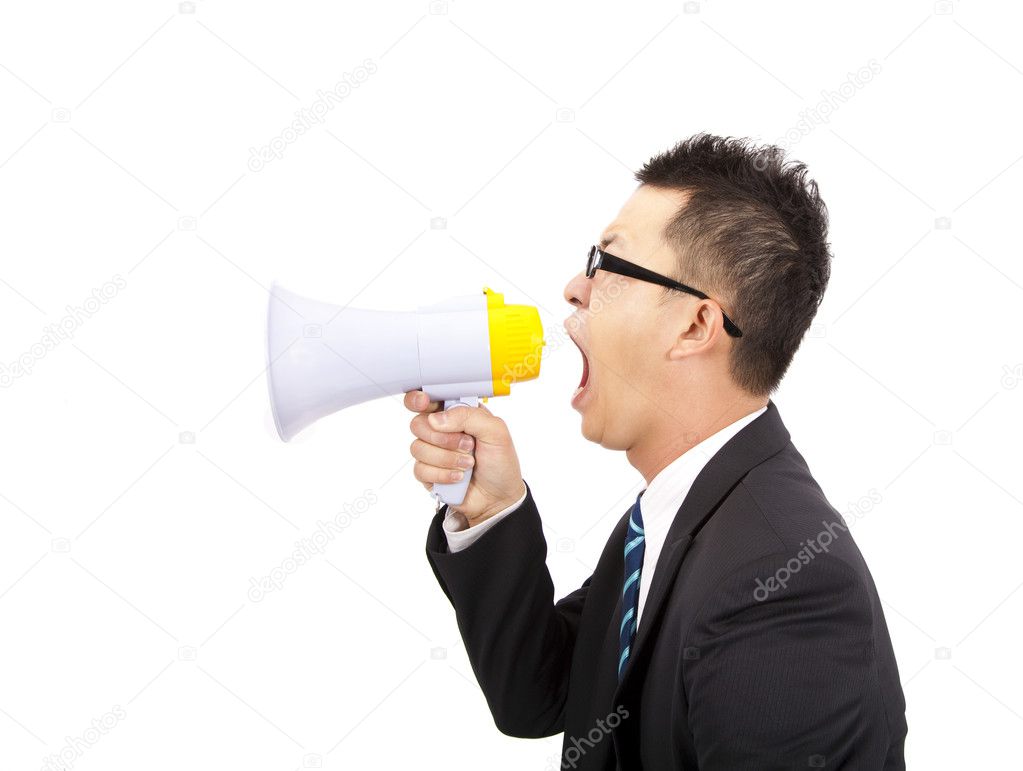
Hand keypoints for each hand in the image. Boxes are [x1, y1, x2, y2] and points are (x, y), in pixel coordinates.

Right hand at [404, 390, 525, 525]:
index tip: (425, 403)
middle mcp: (442, 430)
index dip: (421, 398)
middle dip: (442, 437)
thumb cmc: (500, 462)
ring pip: (417, 447)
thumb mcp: (496, 432)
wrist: (499, 498)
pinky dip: (442, 474)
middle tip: (467, 445)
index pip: (429, 398)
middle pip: (418, 423)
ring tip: (468, 464)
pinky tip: (459, 478)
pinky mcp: (428, 473)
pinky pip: (420, 469)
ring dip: (447, 458)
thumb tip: (436, 419)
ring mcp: (433, 452)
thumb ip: (469, 416)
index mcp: (457, 414)